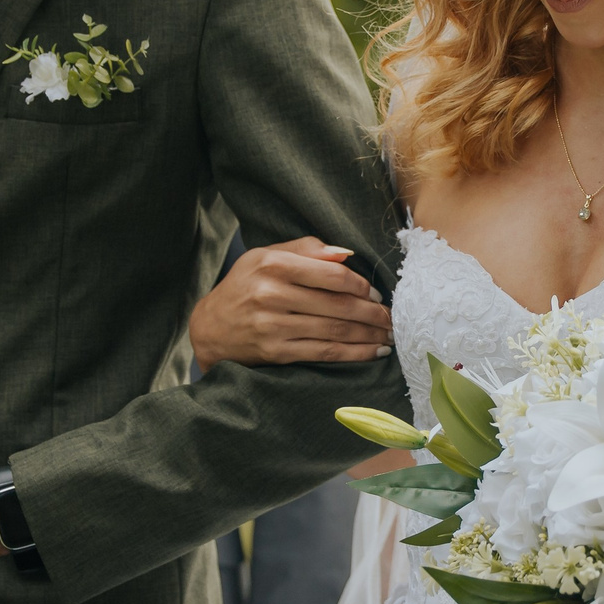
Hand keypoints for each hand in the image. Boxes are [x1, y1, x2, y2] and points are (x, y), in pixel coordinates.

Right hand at [189, 238, 390, 374]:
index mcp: (273, 265)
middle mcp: (272, 294)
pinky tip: (371, 352)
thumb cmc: (244, 287)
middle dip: (373, 314)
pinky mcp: (276, 352)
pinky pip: (324, 353)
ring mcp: (273, 326)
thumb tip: (346, 254)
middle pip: (337, 305)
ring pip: (334, 330)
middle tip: (393, 318)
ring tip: (389, 336)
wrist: (210, 328)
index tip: (377, 294)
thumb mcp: (266, 257)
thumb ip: (306, 250)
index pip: (332, 274)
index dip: (361, 285)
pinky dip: (353, 354)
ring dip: (369, 335)